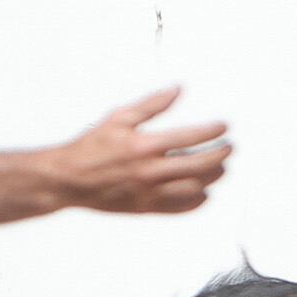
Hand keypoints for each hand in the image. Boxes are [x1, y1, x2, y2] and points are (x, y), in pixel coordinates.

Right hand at [47, 88, 231, 214]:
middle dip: (221, 154)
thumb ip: (151, 105)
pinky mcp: (146, 207)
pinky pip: (182, 208)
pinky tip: (203, 190)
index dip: (213, 130)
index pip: (192, 136)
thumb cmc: (91, 145)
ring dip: (214, 177)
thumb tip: (178, 89)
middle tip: (229, 147)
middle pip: (201, 165)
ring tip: (220, 167)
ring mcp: (150, 192)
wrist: (67, 179)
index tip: (224, 126)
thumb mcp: (118, 118)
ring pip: (196, 187)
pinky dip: (198, 200)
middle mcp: (150, 170)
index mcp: (144, 145)